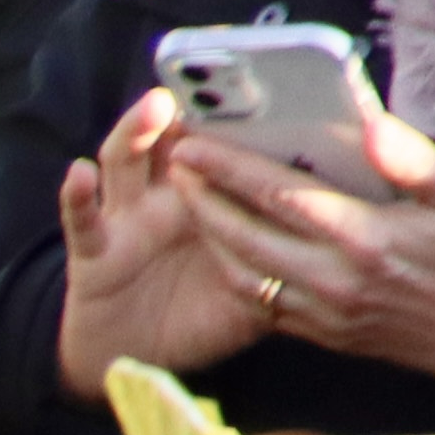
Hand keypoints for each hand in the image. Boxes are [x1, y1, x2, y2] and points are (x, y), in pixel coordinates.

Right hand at [47, 93, 271, 401]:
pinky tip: (79, 173)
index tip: (268, 76)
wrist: (137, 362)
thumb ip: (298, 251)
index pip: (227, 144)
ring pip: (124, 161)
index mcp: (215, 199)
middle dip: (189, 105)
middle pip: (173, 138)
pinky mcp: (92, 252)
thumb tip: (358, 216)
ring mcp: (127, 220)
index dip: (241, 112)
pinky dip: (76, 196)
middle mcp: (168, 199)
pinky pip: (82, 220)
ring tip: (156, 106)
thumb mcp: (264, 286)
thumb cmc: (206, 318)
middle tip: (215, 73)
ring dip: (135, 131)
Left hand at [169, 100, 434, 404]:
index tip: (193, 143)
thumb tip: (368, 123)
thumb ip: (413, 161)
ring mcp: (327, 314)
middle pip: (243, 238)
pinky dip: (235, 273)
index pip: (278, 196)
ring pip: (243, 276)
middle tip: (173, 163)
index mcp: (367, 241)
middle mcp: (335, 282)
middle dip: (200, 199)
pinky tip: (227, 247)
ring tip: (190, 199)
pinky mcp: (326, 335)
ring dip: (209, 237)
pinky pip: (260, 305)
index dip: (228, 168)